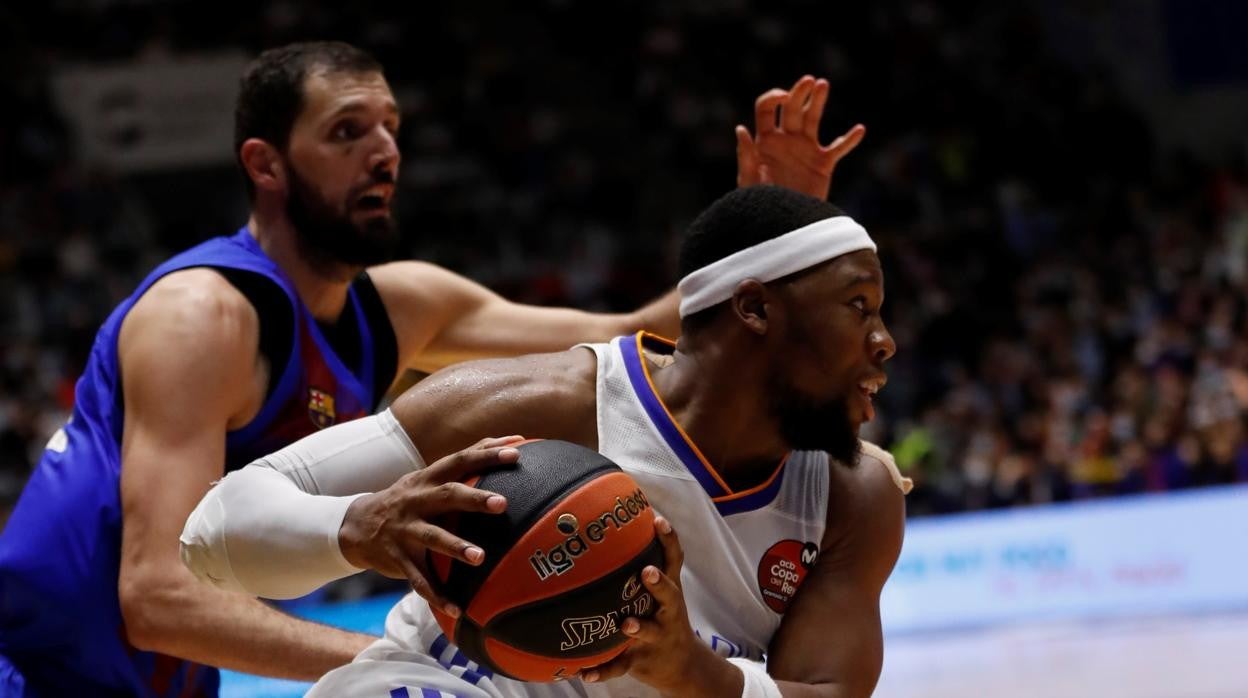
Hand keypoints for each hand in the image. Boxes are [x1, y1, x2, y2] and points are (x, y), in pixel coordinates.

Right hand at [337, 436, 523, 616]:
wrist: (355, 525)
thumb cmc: (409, 497)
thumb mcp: (428, 476)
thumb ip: (465, 462)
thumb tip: (513, 439)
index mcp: (428, 479)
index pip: (460, 460)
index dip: (487, 455)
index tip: (516, 451)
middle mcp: (417, 501)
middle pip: (448, 496)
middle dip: (474, 499)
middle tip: (503, 503)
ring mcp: (406, 530)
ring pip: (432, 537)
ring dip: (456, 547)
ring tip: (480, 557)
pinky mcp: (398, 558)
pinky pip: (418, 580)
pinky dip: (437, 595)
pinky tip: (457, 609)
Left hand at [581, 517, 740, 697]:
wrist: (683, 666)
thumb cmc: (663, 617)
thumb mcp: (662, 593)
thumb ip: (644, 565)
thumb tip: (610, 523)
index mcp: (670, 592)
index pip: (674, 561)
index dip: (669, 540)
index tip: (658, 521)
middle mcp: (667, 612)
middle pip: (669, 596)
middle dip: (659, 584)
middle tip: (647, 572)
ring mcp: (656, 637)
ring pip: (648, 632)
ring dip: (639, 628)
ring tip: (625, 625)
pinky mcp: (641, 660)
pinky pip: (620, 666)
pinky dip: (603, 670)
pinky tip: (585, 673)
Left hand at [737, 74, 865, 199]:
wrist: (782, 226)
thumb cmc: (760, 205)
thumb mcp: (750, 183)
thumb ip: (747, 156)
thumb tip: (741, 128)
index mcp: (765, 140)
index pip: (767, 108)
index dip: (773, 98)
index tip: (783, 98)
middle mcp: (785, 140)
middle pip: (792, 108)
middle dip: (800, 93)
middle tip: (809, 81)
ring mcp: (805, 149)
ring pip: (813, 119)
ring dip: (818, 101)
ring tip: (823, 84)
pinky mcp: (822, 164)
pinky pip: (838, 148)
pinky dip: (849, 140)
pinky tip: (859, 129)